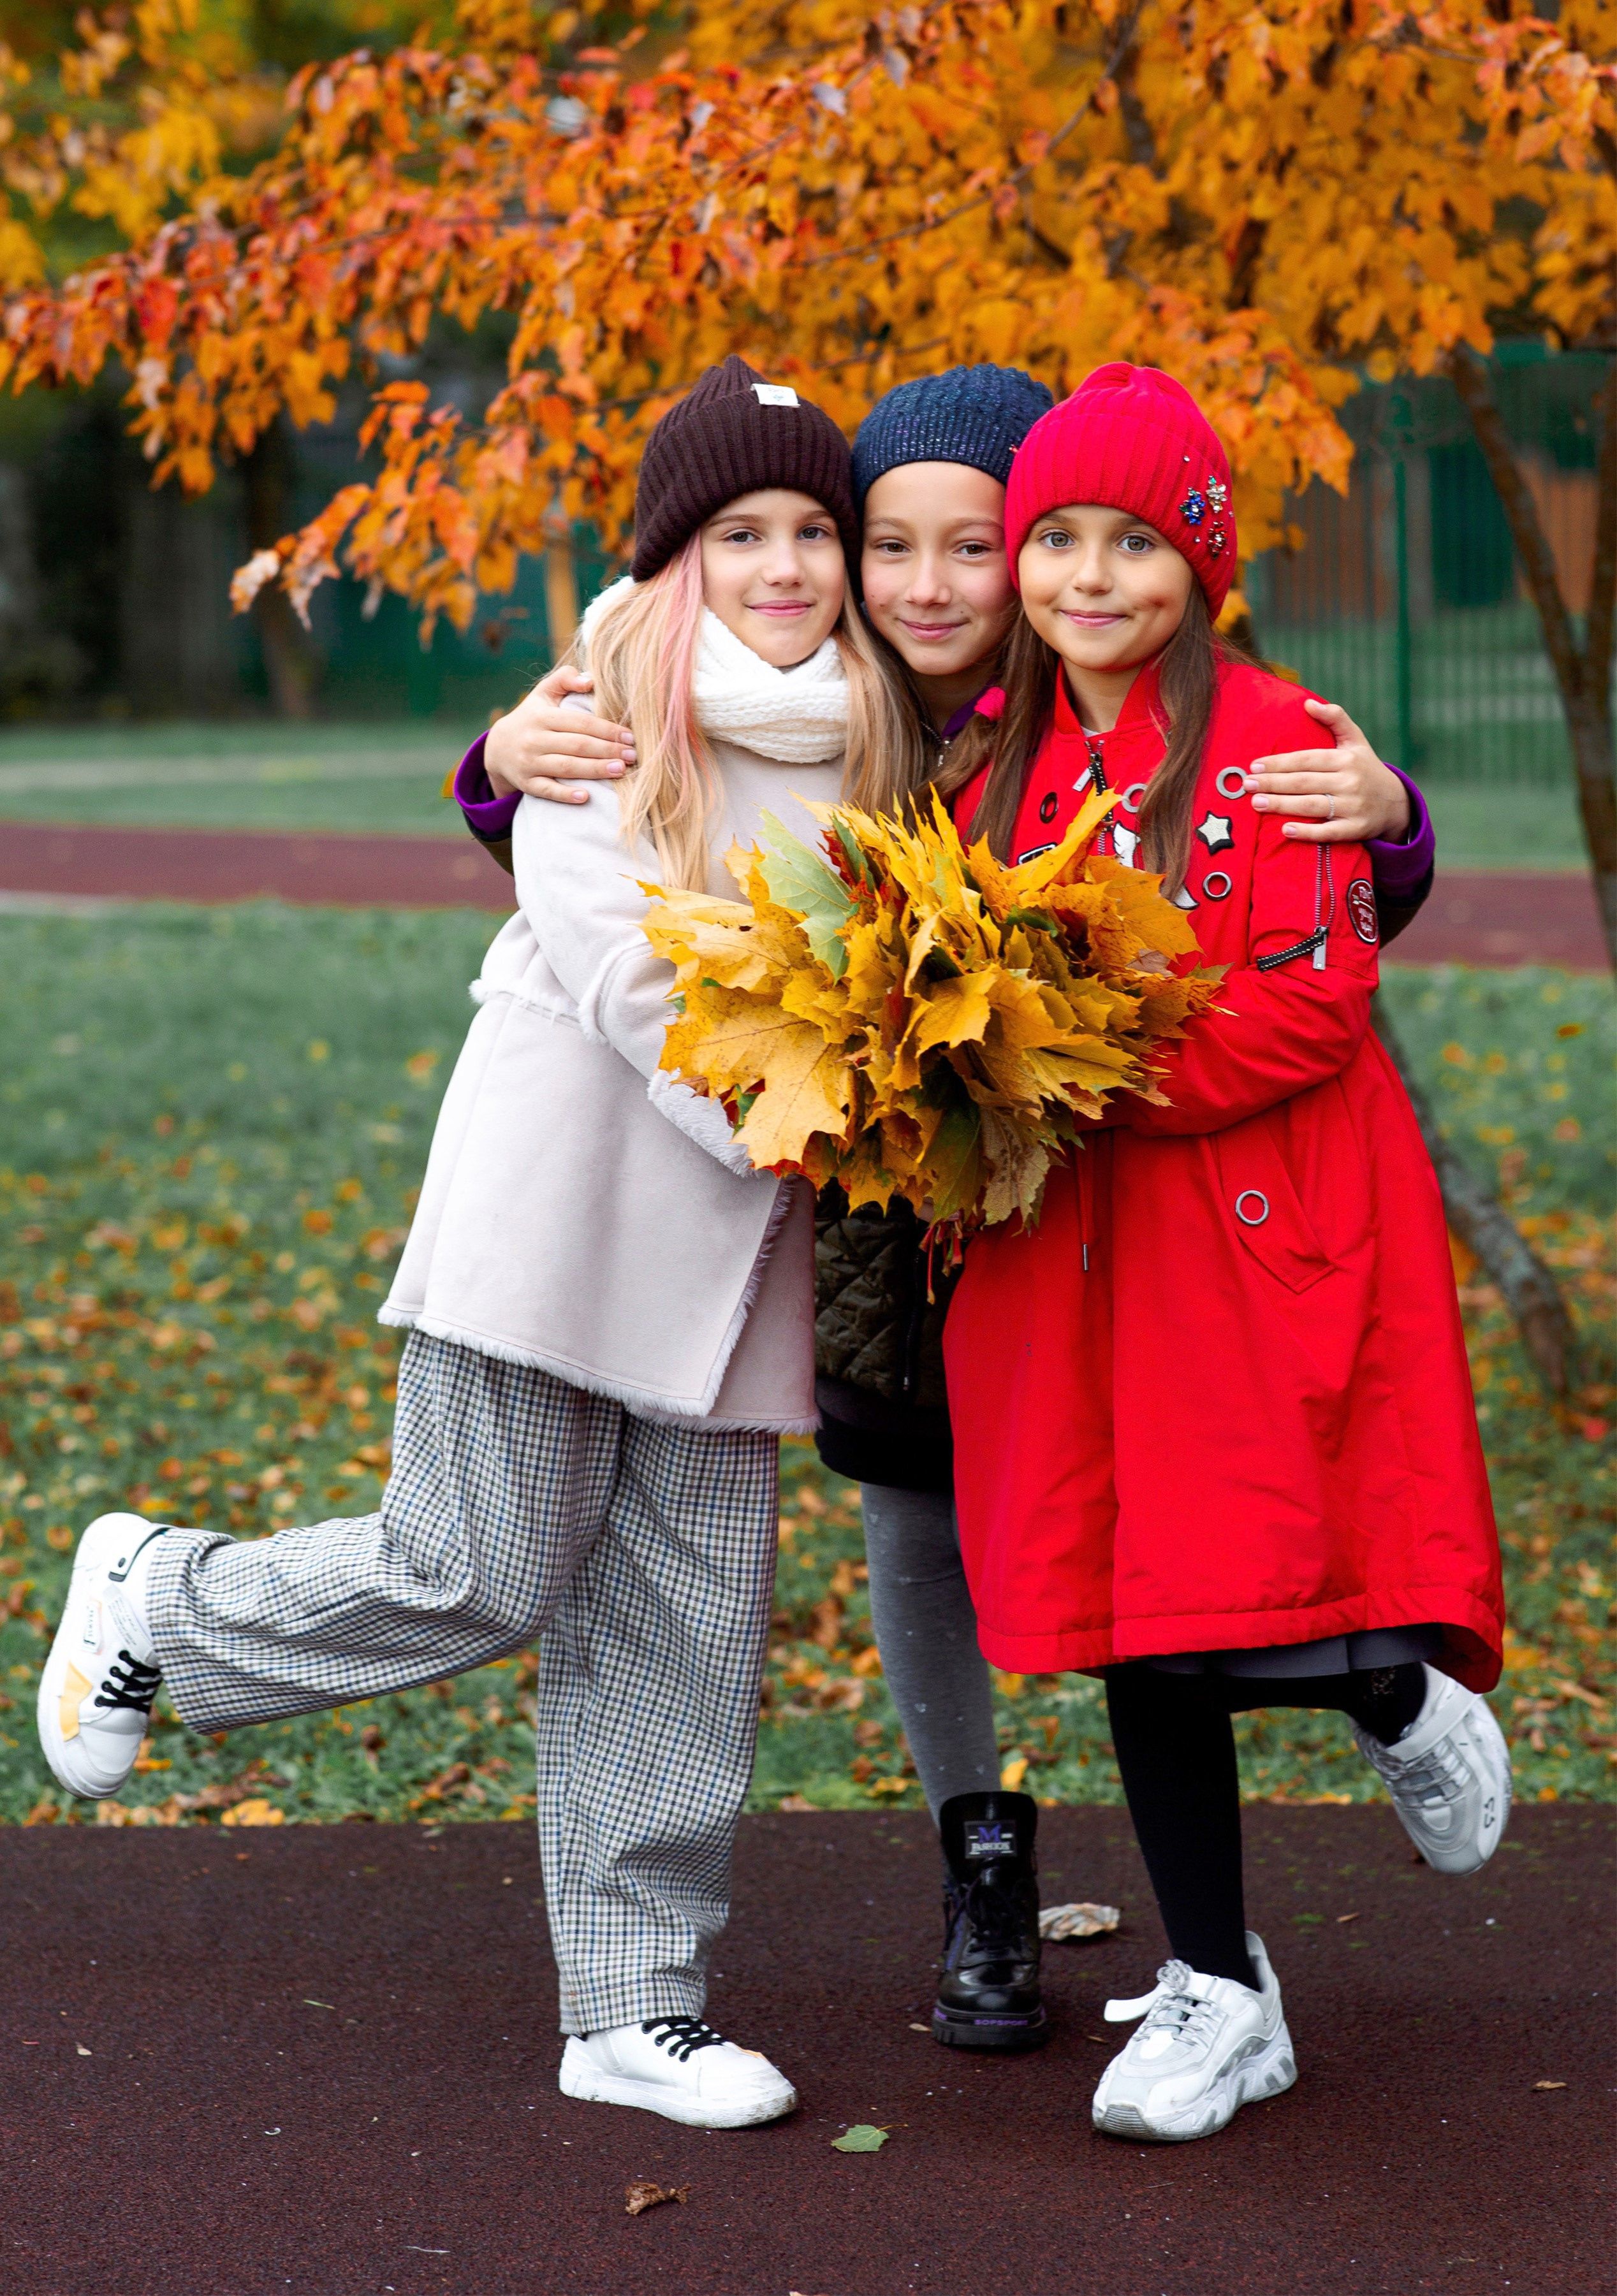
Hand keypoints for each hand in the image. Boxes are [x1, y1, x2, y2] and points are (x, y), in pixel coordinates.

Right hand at [483, 665, 635, 803]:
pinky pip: (546, 790)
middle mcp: (534, 739)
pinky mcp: (526, 784)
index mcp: (542, 717)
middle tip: (632, 755)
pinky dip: (565, 795)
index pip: (581, 723)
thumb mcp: (543, 693)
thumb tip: (590, 679)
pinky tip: (586, 796)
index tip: (630, 736)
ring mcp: (529, 763)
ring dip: (594, 770)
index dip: (607, 730)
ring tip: (620, 771)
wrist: (498, 747)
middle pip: (577, 746)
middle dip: (607, 750)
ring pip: (565, 767)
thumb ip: (565, 679)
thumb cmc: (532, 717)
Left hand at [1243, 699, 1411, 843]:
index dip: (1280, 762)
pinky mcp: (1356, 829)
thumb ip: (1335, 718)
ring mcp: (1353, 807)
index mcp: (1346, 759)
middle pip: (1304, 782)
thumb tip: (1308, 703)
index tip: (1254, 765)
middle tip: (1248, 784)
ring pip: (1312, 806)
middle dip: (1273, 783)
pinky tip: (1286, 830)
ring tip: (1256, 804)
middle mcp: (1350, 782)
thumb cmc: (1366, 768)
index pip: (1307, 760)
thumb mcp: (1356, 740)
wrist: (1396, 803)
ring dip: (1282, 805)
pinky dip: (1308, 832)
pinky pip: (1329, 832)